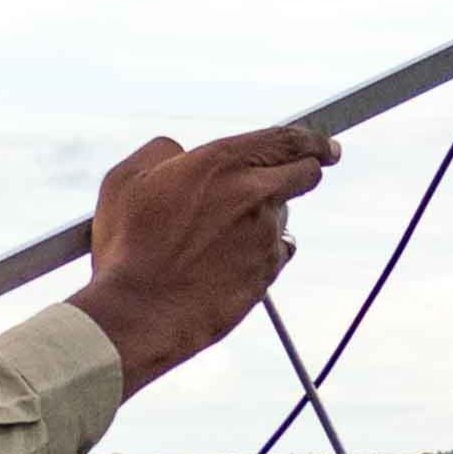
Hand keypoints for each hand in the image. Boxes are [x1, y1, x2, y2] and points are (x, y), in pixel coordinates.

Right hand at [66, 124, 339, 394]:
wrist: (139, 313)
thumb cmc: (128, 246)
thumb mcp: (126, 179)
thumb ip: (162, 151)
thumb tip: (179, 151)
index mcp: (224, 162)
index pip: (288, 140)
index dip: (313, 140)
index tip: (326, 147)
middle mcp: (255, 194)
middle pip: (305, 174)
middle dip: (308, 169)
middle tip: (302, 172)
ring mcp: (266, 237)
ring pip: (282, 218)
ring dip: (265, 218)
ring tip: (217, 238)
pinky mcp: (267, 274)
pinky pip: (276, 255)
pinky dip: (260, 253)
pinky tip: (226, 263)